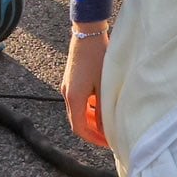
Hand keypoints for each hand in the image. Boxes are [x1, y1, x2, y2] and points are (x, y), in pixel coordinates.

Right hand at [63, 29, 109, 147]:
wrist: (87, 33)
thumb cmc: (98, 58)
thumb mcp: (103, 86)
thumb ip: (103, 110)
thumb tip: (105, 130)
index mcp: (74, 98)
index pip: (79, 128)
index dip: (93, 139)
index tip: (108, 143)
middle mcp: (66, 94)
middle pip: (77, 121)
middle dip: (92, 132)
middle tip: (110, 136)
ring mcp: (67, 86)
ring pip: (77, 111)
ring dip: (91, 120)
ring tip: (107, 123)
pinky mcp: (71, 80)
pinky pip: (78, 101)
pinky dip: (88, 109)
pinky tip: (101, 106)